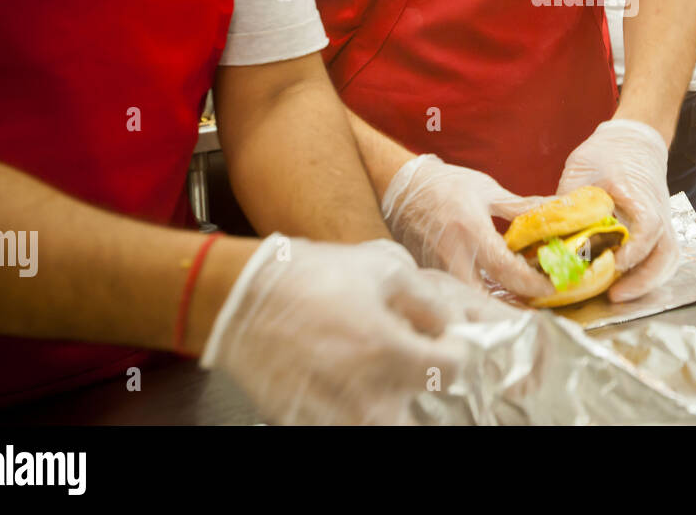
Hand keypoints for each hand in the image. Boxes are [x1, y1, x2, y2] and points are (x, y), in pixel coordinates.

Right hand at [201, 234, 520, 423]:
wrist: (242, 300)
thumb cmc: (312, 278)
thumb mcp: (383, 270)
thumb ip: (428, 302)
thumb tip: (449, 325)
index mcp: (392, 355)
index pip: (453, 372)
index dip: (453, 351)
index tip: (441, 341)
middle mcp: (367, 397)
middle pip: (418, 406)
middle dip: (414, 381)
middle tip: (397, 355)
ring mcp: (334, 418)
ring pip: (382, 420)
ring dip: (382, 398)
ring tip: (361, 365)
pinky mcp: (305, 425)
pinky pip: (342, 422)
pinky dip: (345, 405)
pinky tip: (333, 374)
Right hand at [381, 155, 554, 297]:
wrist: (403, 187)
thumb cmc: (446, 185)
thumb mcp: (487, 191)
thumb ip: (521, 207)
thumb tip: (556, 207)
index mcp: (471, 231)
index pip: (506, 268)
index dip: (532, 282)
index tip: (551, 287)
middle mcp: (453, 255)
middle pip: (486, 298)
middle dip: (513, 309)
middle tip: (539, 311)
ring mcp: (438, 269)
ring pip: (470, 302)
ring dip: (495, 309)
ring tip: (521, 311)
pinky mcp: (429, 276)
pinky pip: (456, 296)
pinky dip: (476, 302)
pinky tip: (494, 301)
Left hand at [556, 119, 678, 302]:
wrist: (632, 140)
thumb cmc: (607, 153)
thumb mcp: (582, 170)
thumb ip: (569, 202)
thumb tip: (545, 234)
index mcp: (639, 192)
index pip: (649, 226)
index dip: (635, 250)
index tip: (614, 263)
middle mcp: (658, 210)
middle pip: (666, 251)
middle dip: (643, 279)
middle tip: (615, 295)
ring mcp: (662, 220)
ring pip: (669, 258)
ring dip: (648, 281)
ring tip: (619, 295)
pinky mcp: (659, 229)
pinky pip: (662, 256)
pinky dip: (648, 274)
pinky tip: (625, 284)